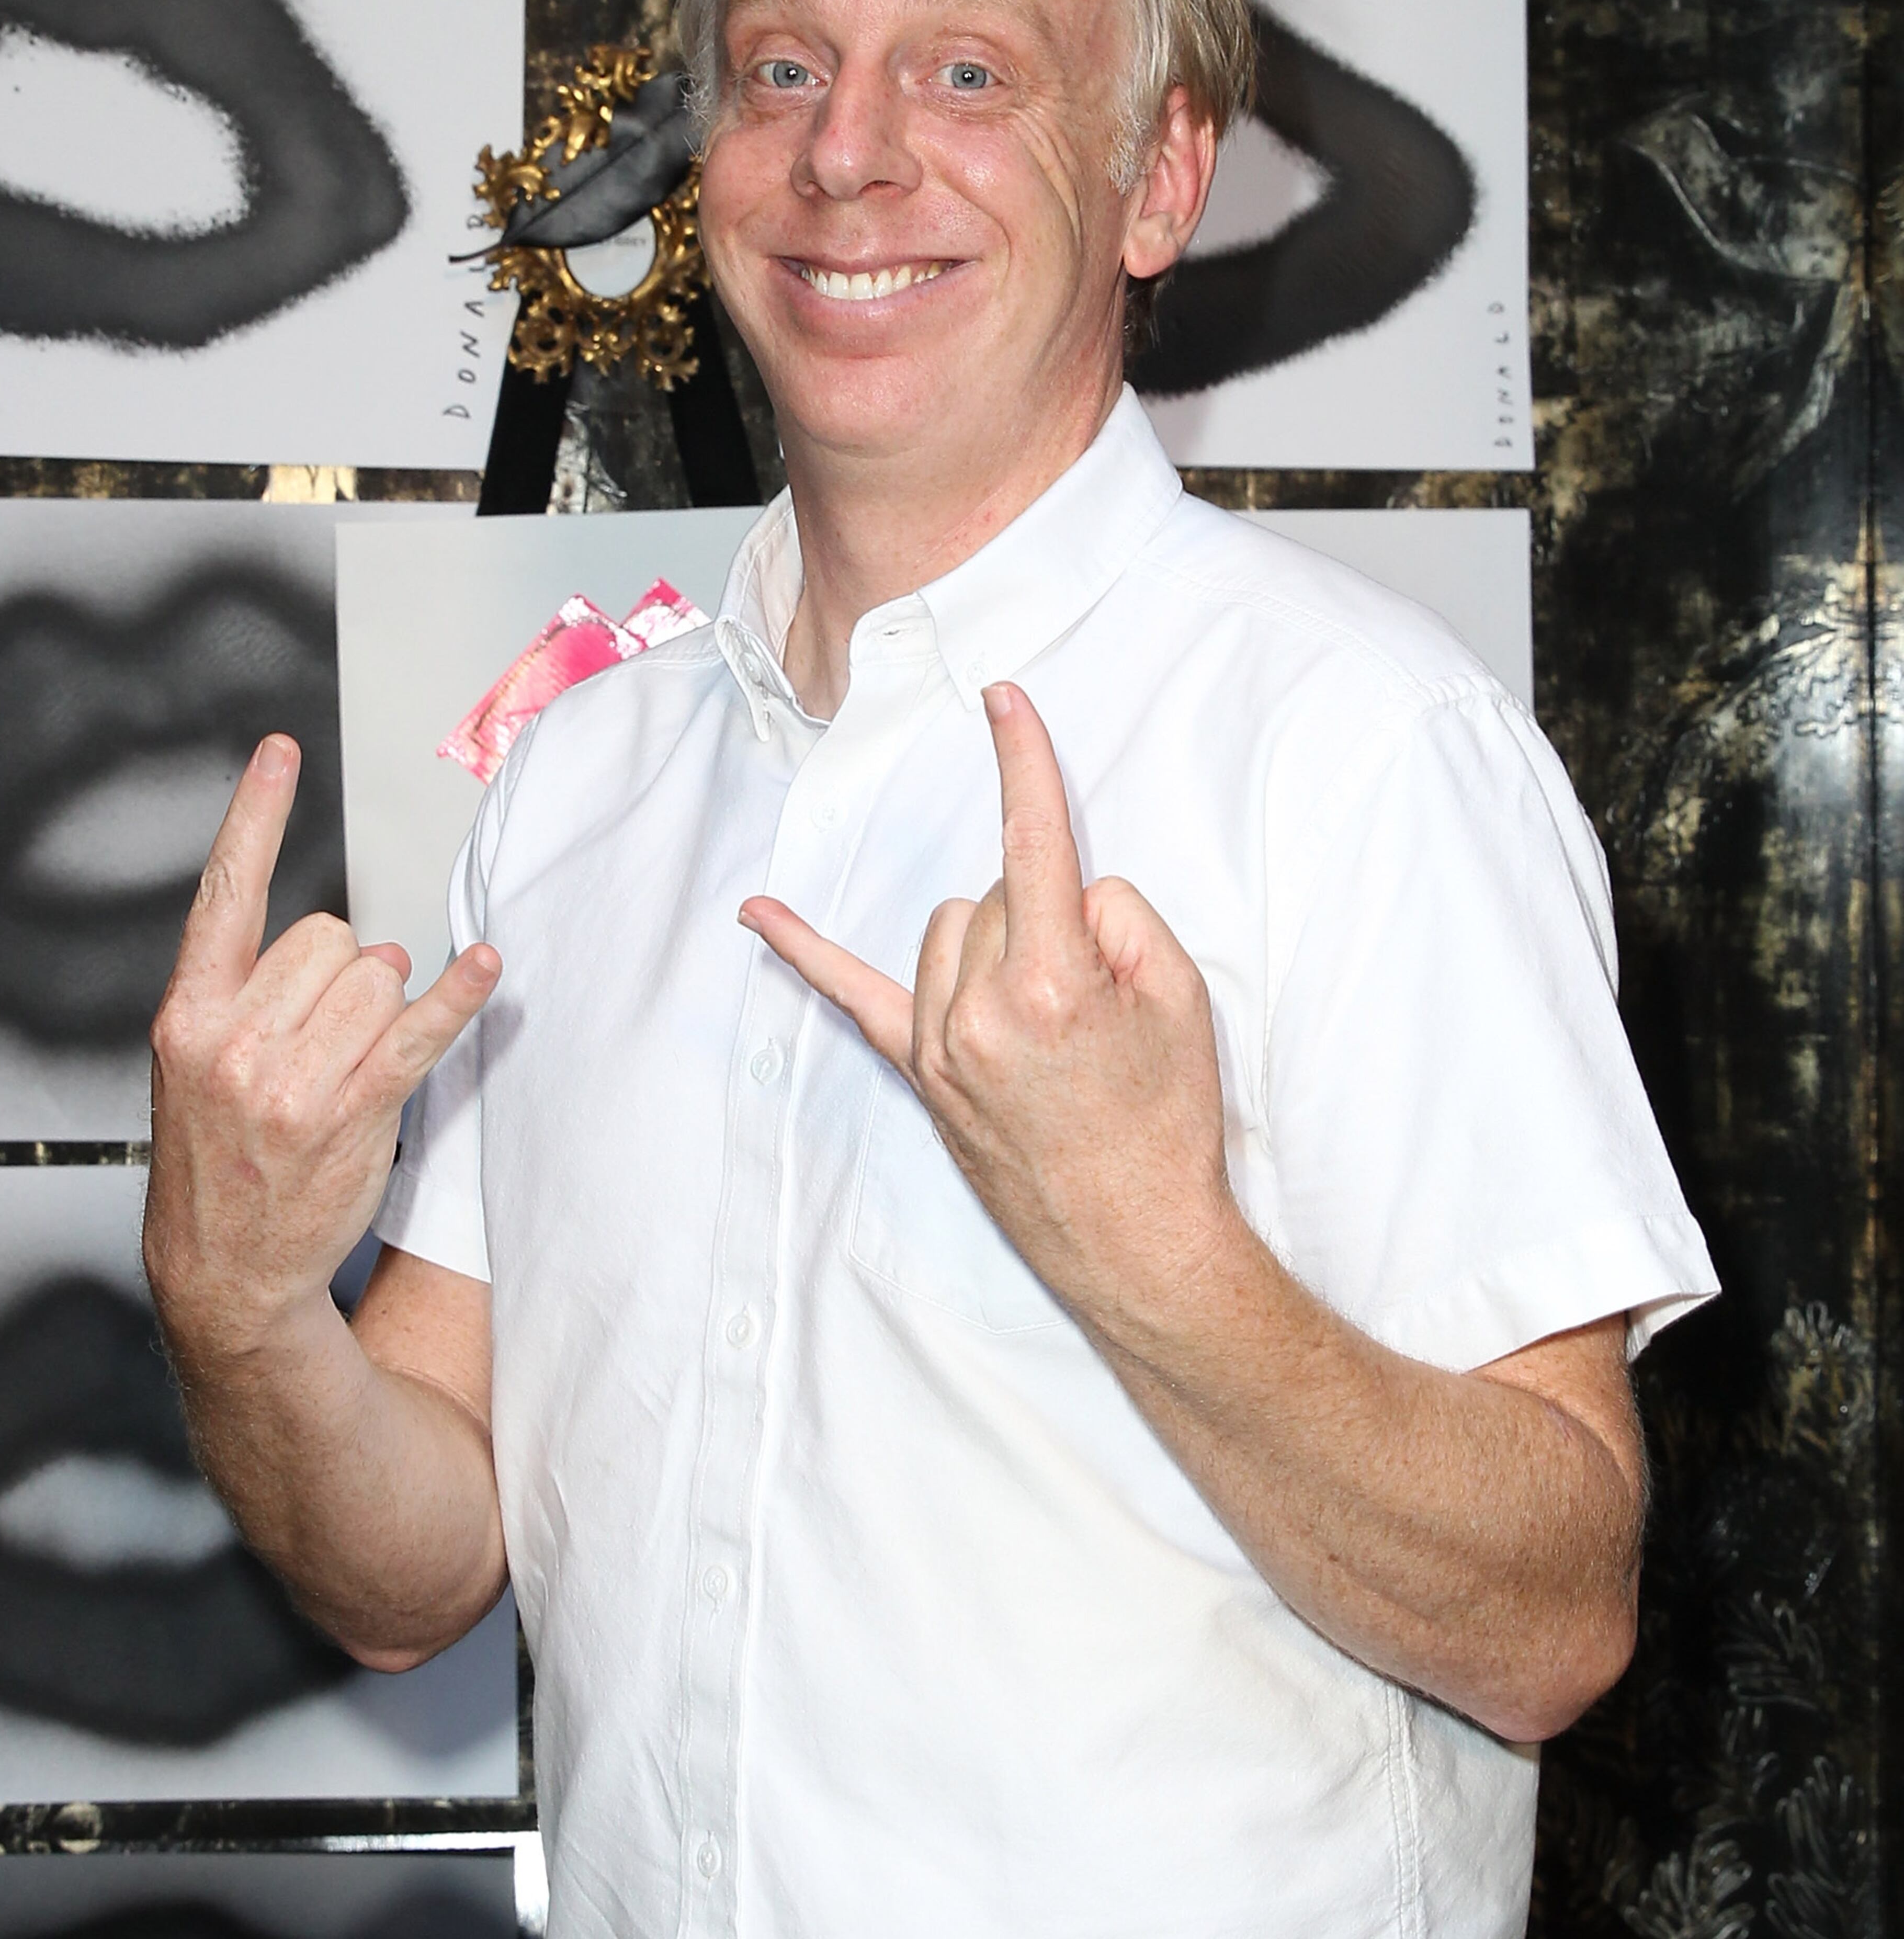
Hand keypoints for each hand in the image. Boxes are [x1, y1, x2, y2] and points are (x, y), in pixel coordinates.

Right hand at [143, 734, 499, 1361]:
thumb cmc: (220, 1163)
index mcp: (190, 1015)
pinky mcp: (351, 1111)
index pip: (224, 892)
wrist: (224, 1269)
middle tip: (324, 1038)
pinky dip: (458, 996)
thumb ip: (246, 995)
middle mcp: (236, 1038)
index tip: (282, 752)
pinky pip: (417, 1031)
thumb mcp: (197, 1068)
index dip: (255, 816)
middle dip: (344, 973)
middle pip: (329, 937)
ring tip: (349, 1064)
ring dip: (383, 1006)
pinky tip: (484, 965)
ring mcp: (292, 1078)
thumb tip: (336, 942)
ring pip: (375, 978)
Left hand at [739, 684, 1232, 1337]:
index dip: (1021, 759)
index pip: (1031, 841)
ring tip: (1046, 1018)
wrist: (1137, 1239)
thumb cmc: (1166, 1121)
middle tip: (1093, 998)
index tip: (1000, 699)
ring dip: (989, 944)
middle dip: (1042, 916)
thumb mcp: (1181, 999)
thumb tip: (1061, 891)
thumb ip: (1117, 916)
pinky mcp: (919, 1076)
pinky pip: (849, 996)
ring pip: (947, 931)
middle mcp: (981, 1009)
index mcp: (1052, 981)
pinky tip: (757, 914)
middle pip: (994, 894)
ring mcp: (940, 1045)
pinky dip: (802, 951)